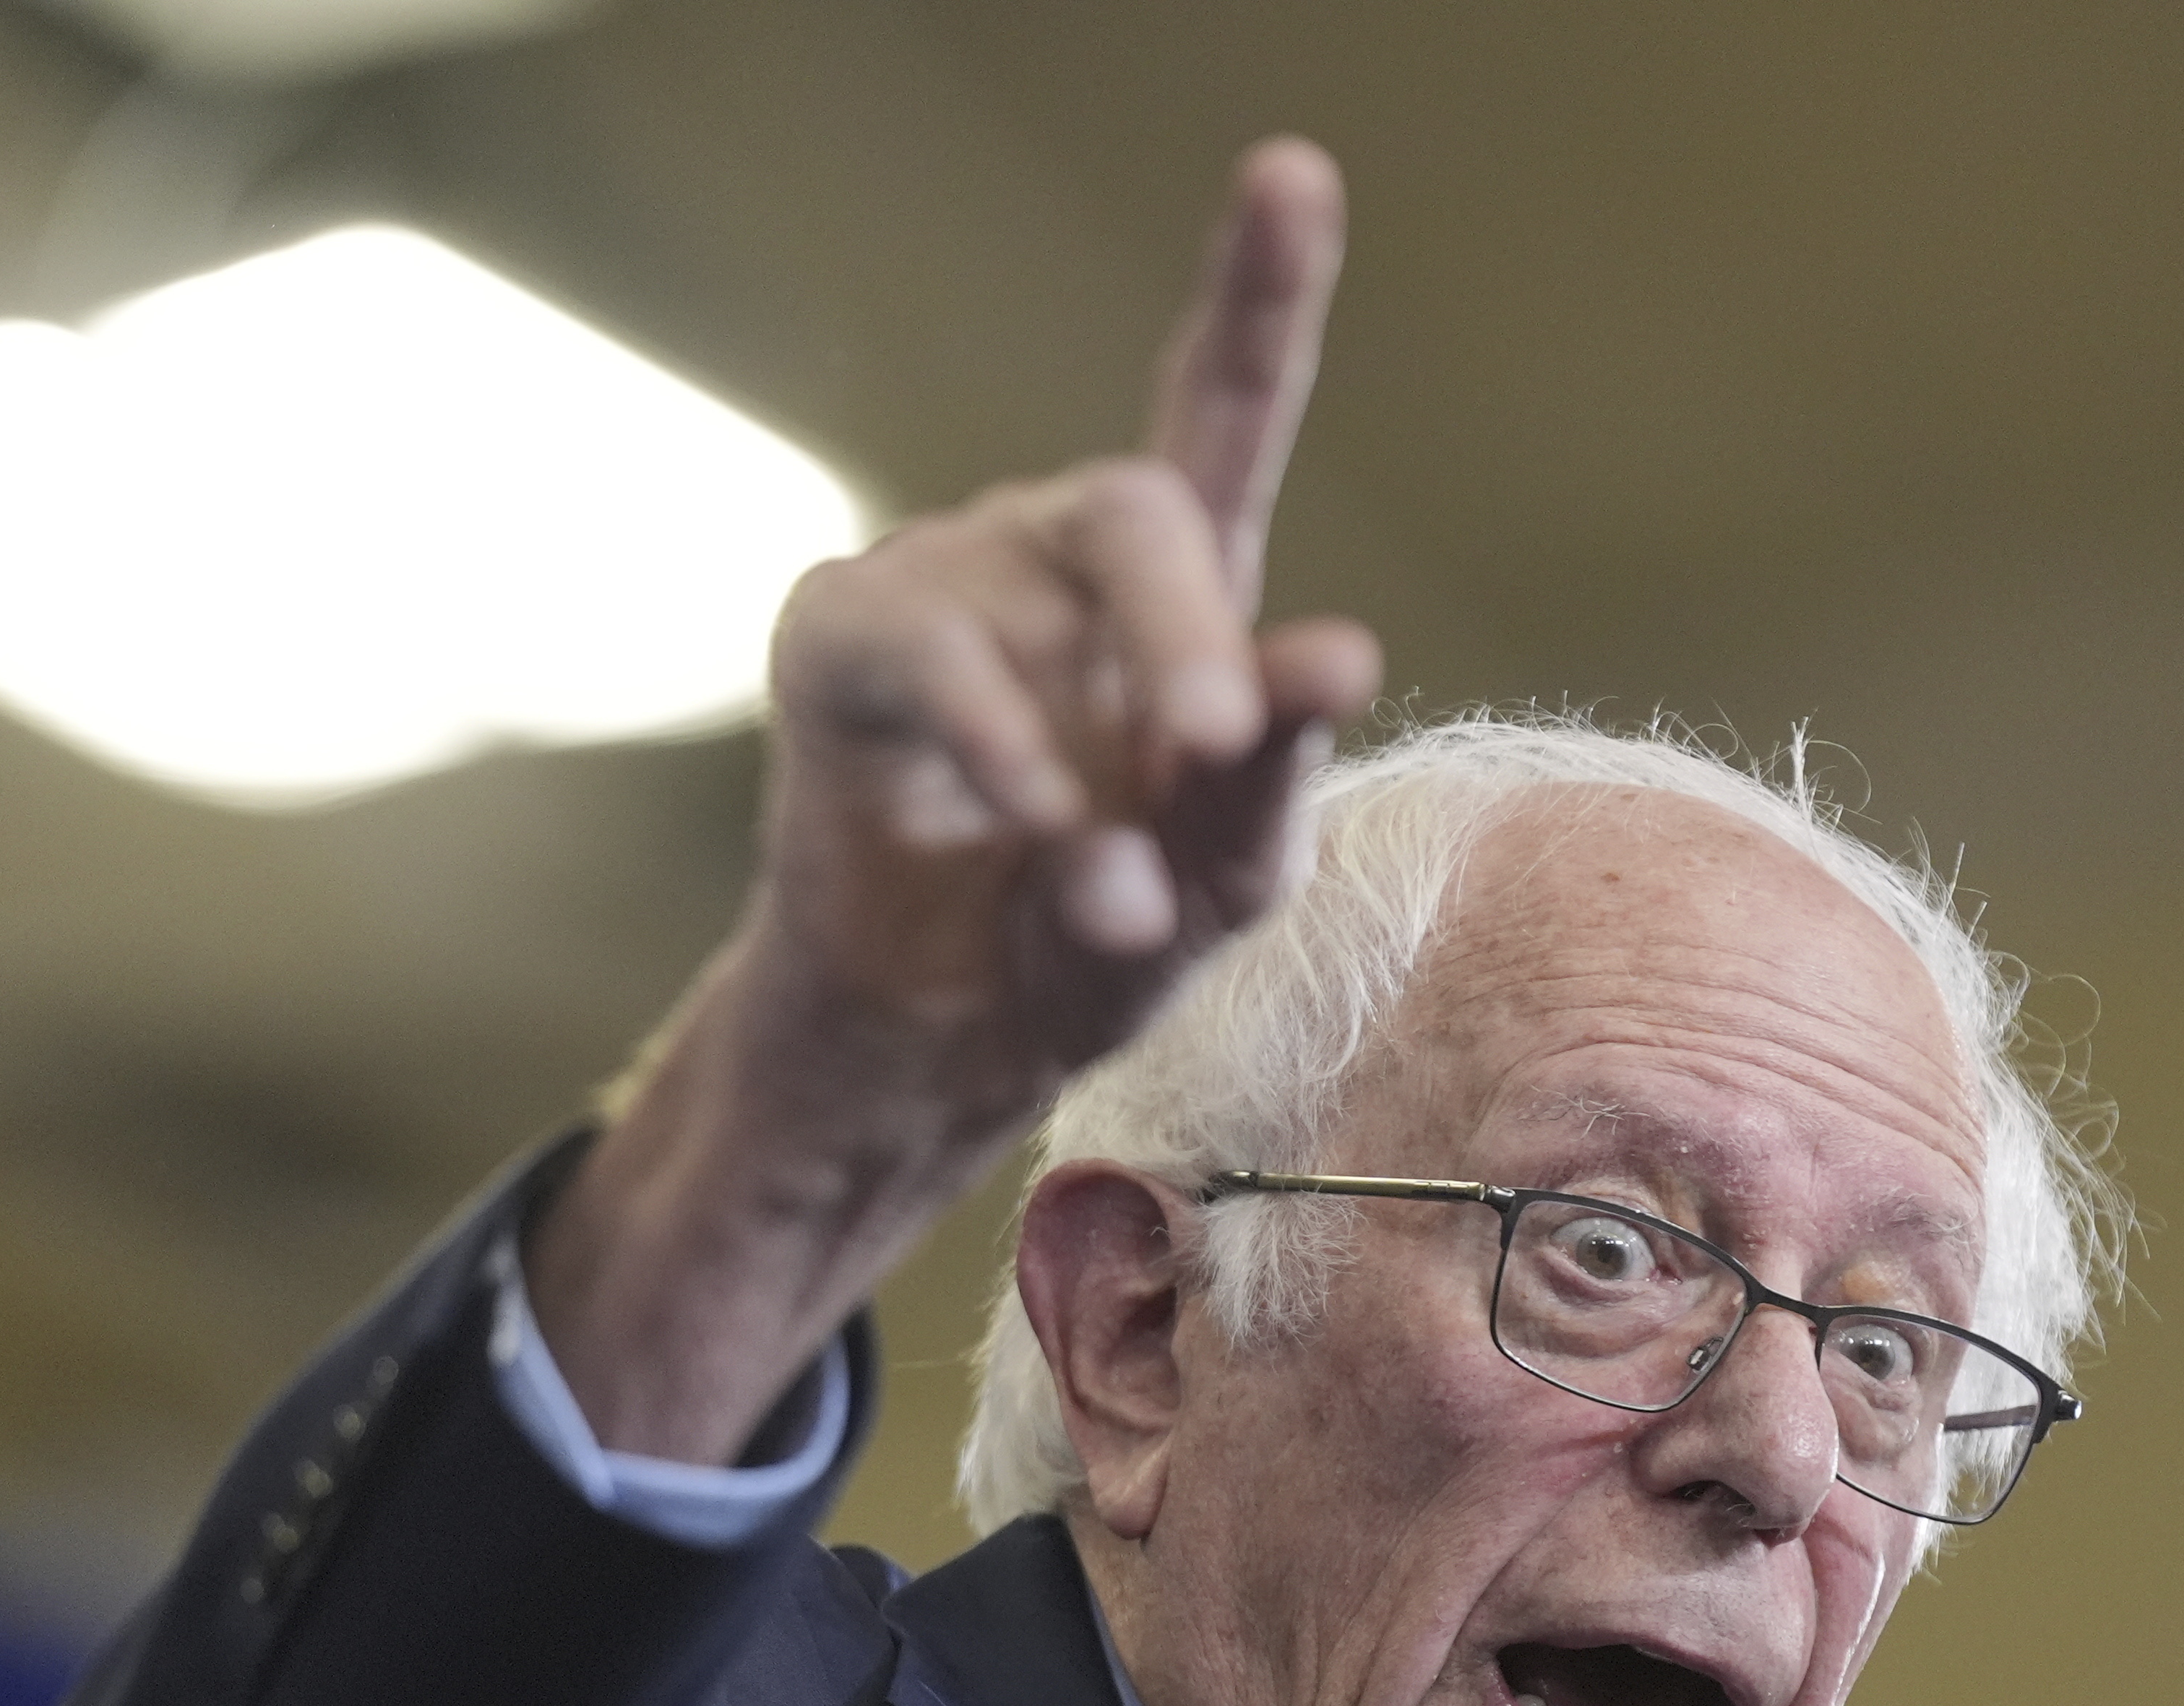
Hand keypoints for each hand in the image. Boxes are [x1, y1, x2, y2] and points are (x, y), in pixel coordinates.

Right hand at [531, 140, 1382, 1465]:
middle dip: (1190, 629)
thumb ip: (1273, 781)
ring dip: (1091, 750)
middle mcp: (1055, 560)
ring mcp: (940, 585)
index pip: (1219, 416)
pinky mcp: (840, 644)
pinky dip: (994, 747)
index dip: (1257, 296)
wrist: (929, 1056)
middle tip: (1217, 746)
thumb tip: (1343, 652)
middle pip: (1143, 508)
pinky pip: (924, 653)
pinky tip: (1032, 828)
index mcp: (1173, 597)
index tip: (1289, 171)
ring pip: (1040, 591)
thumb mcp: (1215, 888)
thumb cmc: (1088, 947)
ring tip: (1118, 899)